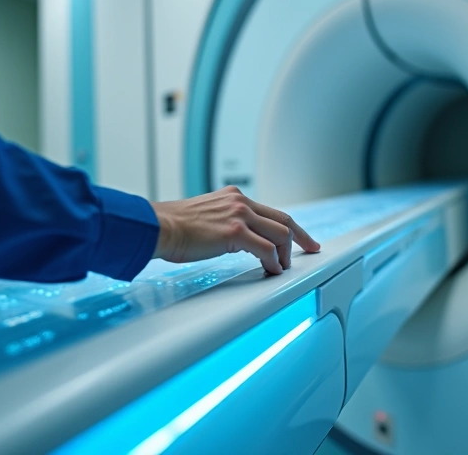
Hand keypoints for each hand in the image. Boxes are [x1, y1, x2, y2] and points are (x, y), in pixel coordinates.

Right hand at [150, 186, 320, 274]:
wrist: (156, 227)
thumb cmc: (172, 227)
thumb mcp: (204, 217)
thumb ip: (224, 222)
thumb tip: (234, 240)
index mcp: (233, 196)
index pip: (270, 210)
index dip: (289, 225)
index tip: (300, 236)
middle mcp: (240, 201)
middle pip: (284, 219)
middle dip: (301, 237)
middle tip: (311, 249)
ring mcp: (239, 215)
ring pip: (280, 233)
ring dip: (284, 254)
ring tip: (280, 268)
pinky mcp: (235, 232)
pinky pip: (266, 249)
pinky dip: (273, 262)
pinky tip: (271, 270)